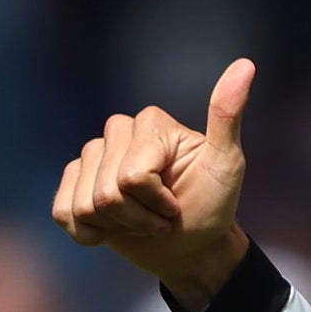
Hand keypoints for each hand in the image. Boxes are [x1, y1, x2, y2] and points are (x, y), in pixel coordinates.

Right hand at [51, 58, 254, 310]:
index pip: (133, 176)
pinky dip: (90, 233)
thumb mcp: (227, 165)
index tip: (178, 205)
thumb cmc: (213, 205)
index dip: (157, 202)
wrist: (193, 246)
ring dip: (119, 226)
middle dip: (139, 218)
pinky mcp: (73, 184)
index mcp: (149, 123)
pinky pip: (64, 212)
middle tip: (163, 218)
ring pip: (85, 205)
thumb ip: (227, 117)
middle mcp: (117, 132)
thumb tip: (246, 64)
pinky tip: (112, 230)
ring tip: (142, 222)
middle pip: (108, 192)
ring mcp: (91, 158)